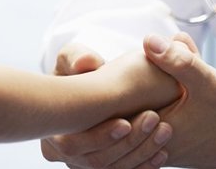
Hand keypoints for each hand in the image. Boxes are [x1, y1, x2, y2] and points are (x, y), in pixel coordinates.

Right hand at [40, 43, 172, 168]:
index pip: (73, 144)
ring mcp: (82, 164)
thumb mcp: (72, 58)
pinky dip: (144, 165)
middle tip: (153, 119)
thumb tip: (88, 63)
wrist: (91, 91)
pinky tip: (162, 151)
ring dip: (142, 152)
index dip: (100, 136)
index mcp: (51, 130)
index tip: (126, 122)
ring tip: (164, 130)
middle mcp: (62, 154)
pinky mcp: (103, 167)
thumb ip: (77, 57)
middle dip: (128, 143)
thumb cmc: (77, 71)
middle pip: (96, 161)